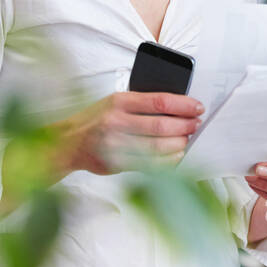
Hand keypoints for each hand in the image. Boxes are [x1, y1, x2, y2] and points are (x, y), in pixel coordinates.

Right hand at [54, 91, 204, 175]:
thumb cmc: (96, 119)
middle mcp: (116, 121)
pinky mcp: (116, 163)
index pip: (159, 101)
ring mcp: (116, 145)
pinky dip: (168, 162)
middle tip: (196, 125)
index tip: (197, 107)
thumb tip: (177, 108)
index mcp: (119, 101)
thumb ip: (141, 104)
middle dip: (185, 126)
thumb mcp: (115, 102)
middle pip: (161, 125)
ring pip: (157, 147)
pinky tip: (176, 156)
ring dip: (179, 145)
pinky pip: (149, 165)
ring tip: (187, 140)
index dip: (183, 105)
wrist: (68, 142)